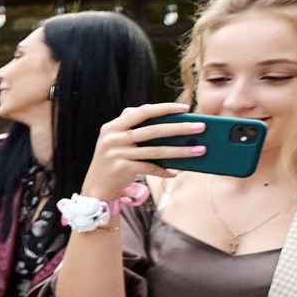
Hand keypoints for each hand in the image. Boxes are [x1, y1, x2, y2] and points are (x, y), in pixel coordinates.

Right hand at [82, 100, 198, 198]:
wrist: (95, 188)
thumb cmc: (113, 161)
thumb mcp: (117, 141)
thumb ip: (133, 128)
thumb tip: (167, 120)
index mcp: (112, 126)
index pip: (142, 111)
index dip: (165, 108)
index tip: (186, 108)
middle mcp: (112, 138)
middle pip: (153, 130)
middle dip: (180, 128)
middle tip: (201, 127)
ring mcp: (116, 153)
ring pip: (156, 150)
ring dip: (181, 151)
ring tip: (200, 150)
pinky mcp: (122, 168)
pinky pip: (150, 168)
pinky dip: (164, 171)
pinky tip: (176, 172)